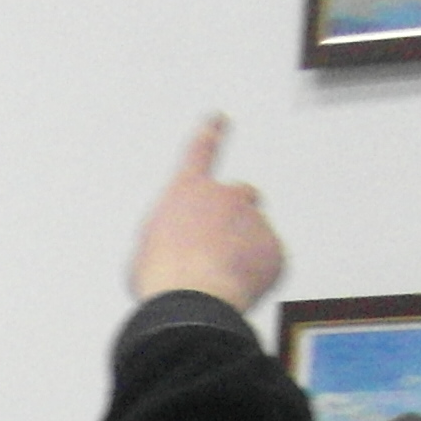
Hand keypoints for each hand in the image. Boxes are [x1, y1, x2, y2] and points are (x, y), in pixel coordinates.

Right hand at [129, 115, 284, 313]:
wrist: (192, 301)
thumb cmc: (163, 279)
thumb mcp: (147, 250)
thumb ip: (169, 234)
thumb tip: (177, 247)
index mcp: (187, 192)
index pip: (200, 151)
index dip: (210, 134)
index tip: (219, 119)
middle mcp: (224, 196)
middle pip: (242, 195)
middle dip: (237, 215)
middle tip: (223, 246)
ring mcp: (253, 220)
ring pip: (254, 234)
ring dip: (242, 252)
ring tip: (219, 281)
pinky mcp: (274, 248)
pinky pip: (270, 260)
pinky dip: (258, 274)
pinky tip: (236, 290)